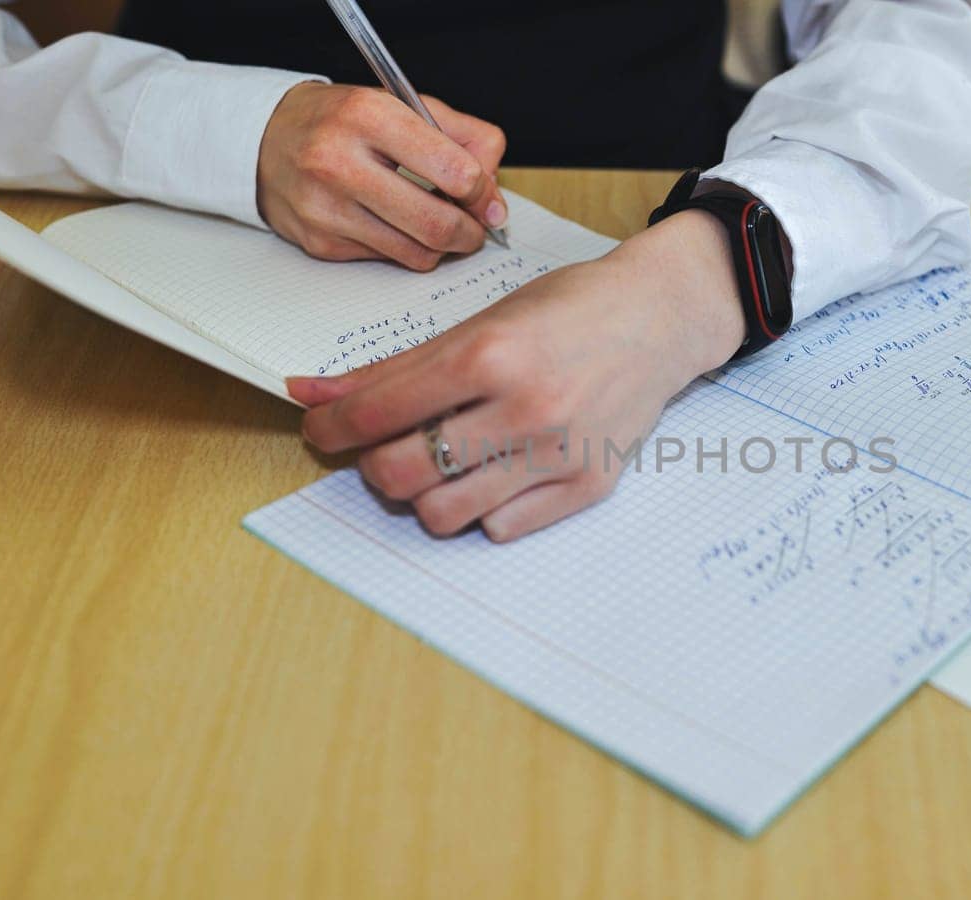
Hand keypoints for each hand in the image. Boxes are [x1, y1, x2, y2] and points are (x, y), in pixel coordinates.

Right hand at [258, 82, 507, 270]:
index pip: (454, 171)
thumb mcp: (403, 106)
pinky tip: (395, 225)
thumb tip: (495, 196)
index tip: (487, 198)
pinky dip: (404, 249)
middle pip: (437, 224)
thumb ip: (463, 138)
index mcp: (369, 116)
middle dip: (470, 232)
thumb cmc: (343, 122)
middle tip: (474, 227)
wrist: (265, 140)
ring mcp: (326, 208)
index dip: (484, 192)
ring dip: (441, 246)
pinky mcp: (320, 243)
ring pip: (416, 253)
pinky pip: (387, 260)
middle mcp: (340, 163)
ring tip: (438, 225)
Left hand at [287, 211, 745, 540]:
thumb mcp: (478, 322)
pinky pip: (501, 528)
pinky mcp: (588, 486)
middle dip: (376, 466)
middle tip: (385, 448)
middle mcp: (524, 408)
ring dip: (426, 494)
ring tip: (441, 465)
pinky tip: (494, 474)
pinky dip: (482, 509)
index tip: (323, 430)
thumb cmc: (568, 311)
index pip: (378, 412)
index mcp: (489, 355)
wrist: (659, 318)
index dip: (332, 428)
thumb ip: (394, 367)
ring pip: (445, 514)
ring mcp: (559, 453)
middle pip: (402, 474)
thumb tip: (311, 392)